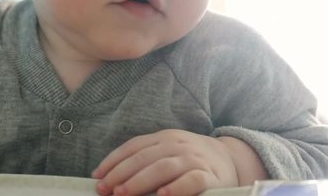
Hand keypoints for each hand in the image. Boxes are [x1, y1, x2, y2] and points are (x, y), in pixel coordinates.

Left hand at [91, 129, 238, 195]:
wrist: (230, 160)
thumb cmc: (190, 160)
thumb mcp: (167, 153)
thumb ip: (145, 161)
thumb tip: (113, 179)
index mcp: (163, 137)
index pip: (133, 147)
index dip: (113, 161)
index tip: (97, 177)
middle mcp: (176, 145)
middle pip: (144, 158)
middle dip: (121, 174)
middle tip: (106, 189)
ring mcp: (193, 159)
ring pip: (163, 167)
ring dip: (140, 181)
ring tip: (122, 194)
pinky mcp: (210, 176)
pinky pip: (191, 180)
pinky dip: (176, 188)